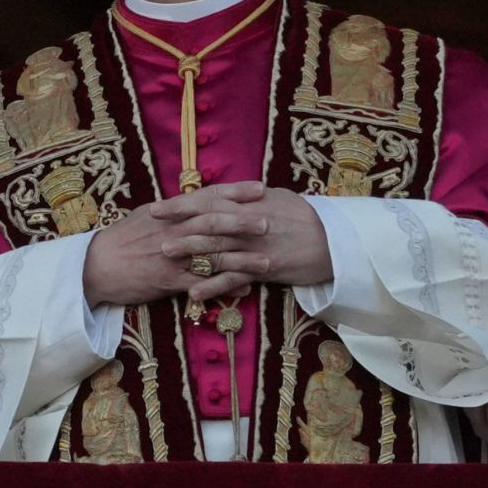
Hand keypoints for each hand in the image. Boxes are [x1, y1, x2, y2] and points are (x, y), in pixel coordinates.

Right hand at [83, 182, 268, 307]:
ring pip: (213, 255)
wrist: (96, 265)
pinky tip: (244, 289)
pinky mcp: (168, 280)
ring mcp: (172, 256)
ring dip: (242, 259)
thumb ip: (176, 210)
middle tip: (270, 222)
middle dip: (244, 222)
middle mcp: (174, 230)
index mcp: (171, 212)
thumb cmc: (123, 239)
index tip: (260, 188)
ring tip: (267, 261)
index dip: (235, 192)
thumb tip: (199, 200)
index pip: (208, 196)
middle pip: (214, 223)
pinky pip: (201, 284)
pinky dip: (224, 287)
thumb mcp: (148, 215)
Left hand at [155, 181, 331, 301]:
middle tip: (153, 233)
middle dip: (178, 227)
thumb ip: (249, 200)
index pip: (209, 200)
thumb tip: (227, 195)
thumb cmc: (305, 217)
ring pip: (217, 248)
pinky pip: (234, 278)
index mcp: (251, 202)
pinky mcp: (264, 268)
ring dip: (189, 253)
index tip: (157, 208)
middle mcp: (250, 222)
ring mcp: (256, 246)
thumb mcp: (277, 199)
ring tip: (164, 257)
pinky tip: (193, 293)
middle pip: (207, 222)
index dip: (181, 204)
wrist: (334, 240)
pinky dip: (212, 285)